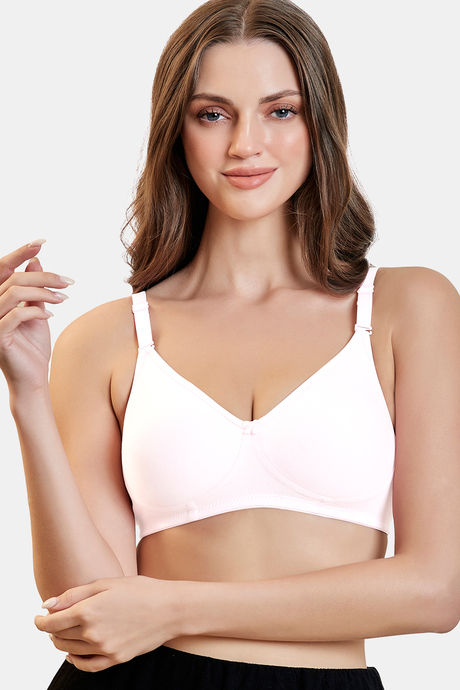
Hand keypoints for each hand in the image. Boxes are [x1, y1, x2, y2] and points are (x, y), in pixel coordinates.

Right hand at [0, 239, 73, 395]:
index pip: (4, 269)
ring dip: (44, 293)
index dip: (20, 253)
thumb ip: (33, 288)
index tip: (41, 242)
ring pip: (15, 292)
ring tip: (62, 299)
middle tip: (68, 281)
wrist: (33, 377)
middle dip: (44, 276)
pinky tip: (51, 316)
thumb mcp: (36, 311)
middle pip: (13, 278)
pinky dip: (37, 311)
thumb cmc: (33, 346)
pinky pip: (17, 314)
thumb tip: (35, 261)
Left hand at [34, 576, 183, 671]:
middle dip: (51, 629)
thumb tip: (47, 605)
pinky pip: (87, 666)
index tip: (38, 616)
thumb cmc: (140, 590)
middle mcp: (93, 633)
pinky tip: (73, 653)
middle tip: (53, 620)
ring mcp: (104, 649)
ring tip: (63, 632)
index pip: (52, 622)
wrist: (171, 609)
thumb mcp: (107, 583)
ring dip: (61, 642)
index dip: (41, 620)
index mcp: (89, 610)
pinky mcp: (115, 659)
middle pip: (58, 637)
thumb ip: (74, 594)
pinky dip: (75, 661)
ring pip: (70, 651)